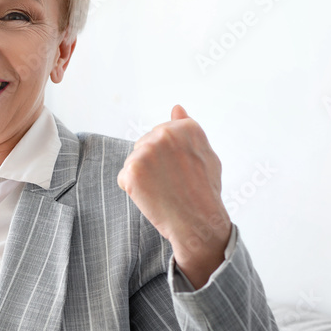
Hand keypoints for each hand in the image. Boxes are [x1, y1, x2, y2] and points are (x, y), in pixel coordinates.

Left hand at [117, 105, 230, 287]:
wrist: (198, 222)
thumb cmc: (204, 191)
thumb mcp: (205, 154)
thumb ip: (187, 129)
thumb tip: (176, 107)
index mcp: (185, 127)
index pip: (162, 134)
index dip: (169, 157)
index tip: (180, 171)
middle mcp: (165, 134)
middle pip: (144, 145)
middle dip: (153, 164)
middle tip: (171, 182)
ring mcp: (147, 150)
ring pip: (133, 161)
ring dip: (142, 176)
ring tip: (163, 190)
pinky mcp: (132, 169)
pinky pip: (124, 177)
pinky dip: (133, 190)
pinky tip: (152, 197)